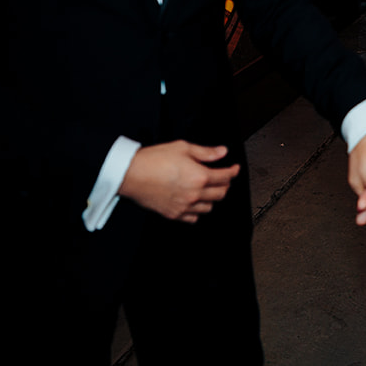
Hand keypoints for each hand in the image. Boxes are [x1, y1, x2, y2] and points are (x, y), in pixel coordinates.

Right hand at [118, 141, 239, 222]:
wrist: (131, 174)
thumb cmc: (153, 159)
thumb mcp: (183, 147)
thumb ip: (205, 152)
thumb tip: (221, 152)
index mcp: (199, 176)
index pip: (225, 177)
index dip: (233, 171)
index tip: (234, 168)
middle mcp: (194, 194)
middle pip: (221, 193)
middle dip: (225, 184)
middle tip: (223, 178)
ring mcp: (184, 206)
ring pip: (209, 207)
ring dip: (212, 198)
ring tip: (208, 189)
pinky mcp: (173, 214)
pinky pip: (193, 218)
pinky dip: (197, 211)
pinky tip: (194, 203)